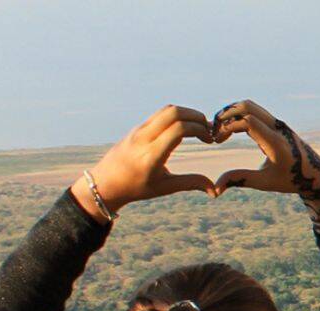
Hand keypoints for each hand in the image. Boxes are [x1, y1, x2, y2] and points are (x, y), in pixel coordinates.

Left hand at [71, 105, 216, 217]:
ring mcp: (139, 130)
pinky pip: (160, 114)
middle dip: (196, 117)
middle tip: (208, 130)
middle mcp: (144, 139)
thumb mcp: (164, 188)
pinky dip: (178, 116)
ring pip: (167, 110)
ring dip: (187, 114)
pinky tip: (185, 129)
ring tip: (199, 128)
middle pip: (174, 112)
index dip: (199, 129)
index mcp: (151, 155)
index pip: (178, 129)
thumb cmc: (136, 188)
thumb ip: (190, 183)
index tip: (210, 140)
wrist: (105, 183)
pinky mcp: (138, 127)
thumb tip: (215, 190)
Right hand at [210, 100, 319, 232]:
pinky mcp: (277, 124)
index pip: (248, 121)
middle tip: (214, 131)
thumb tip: (215, 189)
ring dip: (232, 113)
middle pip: (247, 106)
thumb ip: (240, 180)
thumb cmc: (290, 180)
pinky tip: (231, 131)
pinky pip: (255, 111)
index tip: (217, 140)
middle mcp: (278, 128)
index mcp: (275, 141)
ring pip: (251, 105)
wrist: (315, 174)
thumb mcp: (265, 183)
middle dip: (226, 115)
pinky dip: (240, 115)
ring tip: (220, 130)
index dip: (228, 126)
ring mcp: (278, 123)